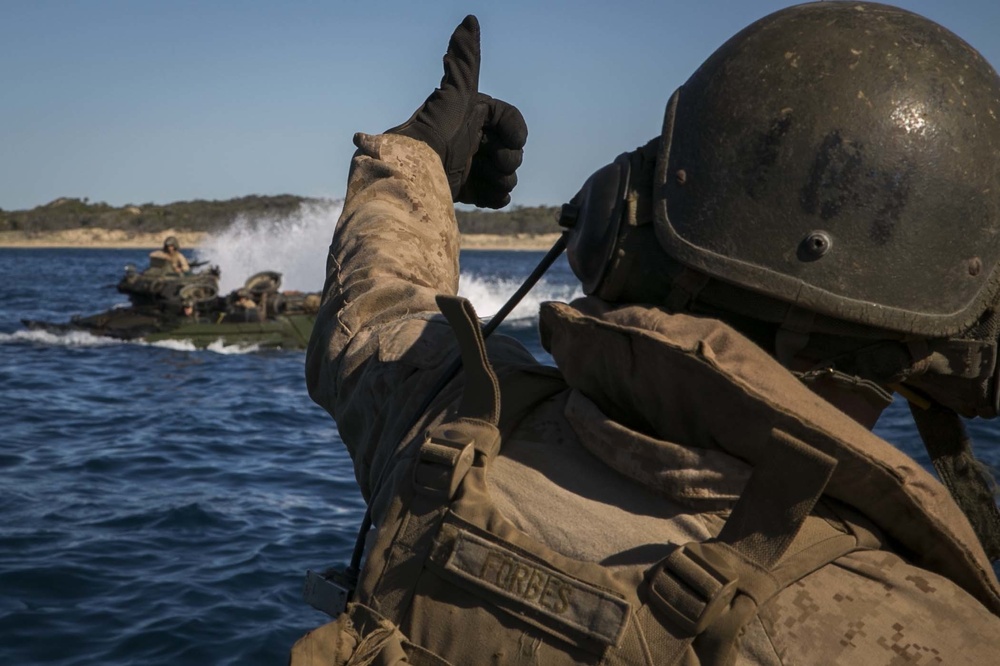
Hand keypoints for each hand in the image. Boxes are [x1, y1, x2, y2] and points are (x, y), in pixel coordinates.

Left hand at [387, 15, 526, 208]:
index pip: (509, 120)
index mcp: (472, 114)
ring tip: (487, 182)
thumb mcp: (454, 95)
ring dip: (503, 179)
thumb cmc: (433, 134)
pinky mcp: (464, 190)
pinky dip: (495, 196)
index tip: (512, 140)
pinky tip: (486, 196)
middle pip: (511, 149)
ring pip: (505, 174)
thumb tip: (470, 18)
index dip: (516, 130)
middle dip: (508, 158)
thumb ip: (465, 61)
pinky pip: (493, 195)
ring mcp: (468, 165)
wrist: (413, 177)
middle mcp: (471, 138)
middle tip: (493, 163)